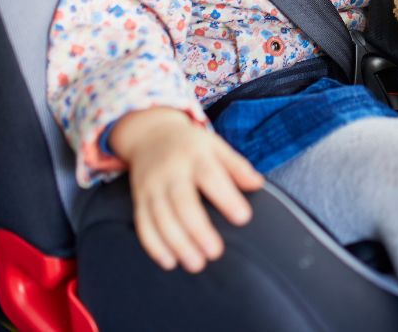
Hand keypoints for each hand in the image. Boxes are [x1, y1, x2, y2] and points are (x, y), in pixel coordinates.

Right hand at [110, 107, 264, 272]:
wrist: (150, 134)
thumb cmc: (191, 145)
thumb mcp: (216, 146)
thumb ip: (237, 166)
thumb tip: (258, 184)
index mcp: (195, 154)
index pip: (211, 176)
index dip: (227, 198)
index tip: (243, 218)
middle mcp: (171, 170)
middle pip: (182, 202)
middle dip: (198, 230)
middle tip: (216, 252)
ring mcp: (152, 185)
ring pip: (161, 217)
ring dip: (178, 243)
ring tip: (197, 263)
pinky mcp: (139, 199)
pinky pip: (143, 224)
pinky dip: (154, 245)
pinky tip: (169, 261)